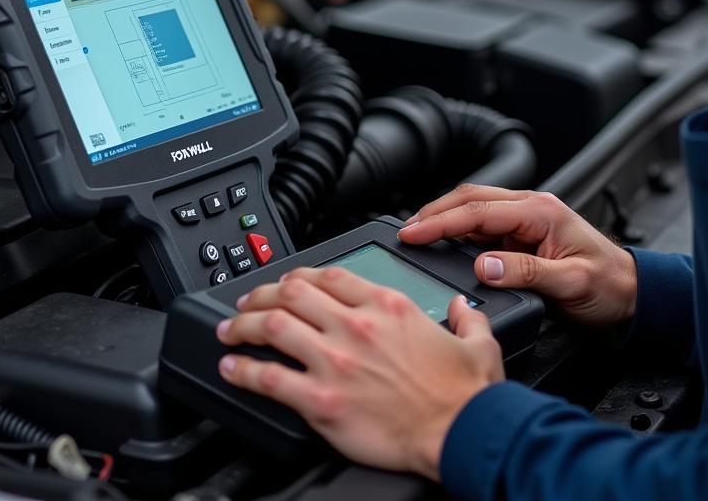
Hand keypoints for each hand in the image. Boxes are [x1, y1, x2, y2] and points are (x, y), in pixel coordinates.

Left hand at [216, 265, 503, 478]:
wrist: (460, 432)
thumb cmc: (465, 395)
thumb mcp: (478, 341)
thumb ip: (465, 317)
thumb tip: (460, 307)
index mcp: (387, 305)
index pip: (330, 274)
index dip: (302, 275)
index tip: (290, 283)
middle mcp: (355, 325)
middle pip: (292, 292)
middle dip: (262, 293)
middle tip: (247, 301)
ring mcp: (335, 360)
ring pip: (272, 325)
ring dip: (243, 324)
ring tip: (229, 329)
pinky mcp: (321, 400)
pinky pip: (268, 377)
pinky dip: (242, 369)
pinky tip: (231, 367)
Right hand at [398, 184, 636, 327]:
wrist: (632, 293)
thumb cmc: (610, 286)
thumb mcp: (572, 284)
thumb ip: (526, 274)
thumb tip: (484, 267)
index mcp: (541, 211)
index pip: (479, 211)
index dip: (442, 221)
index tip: (414, 232)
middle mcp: (531, 207)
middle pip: (470, 199)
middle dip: (434, 212)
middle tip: (405, 231)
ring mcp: (526, 218)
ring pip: (474, 209)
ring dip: (444, 218)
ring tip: (417, 234)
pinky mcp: (523, 233)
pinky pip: (483, 224)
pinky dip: (458, 230)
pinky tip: (444, 241)